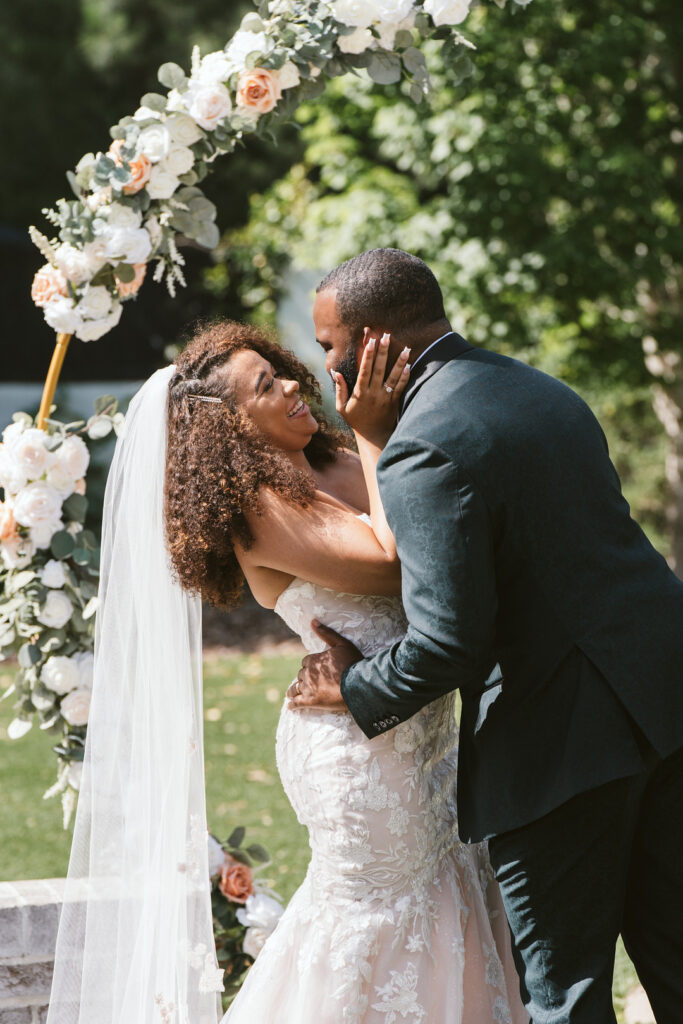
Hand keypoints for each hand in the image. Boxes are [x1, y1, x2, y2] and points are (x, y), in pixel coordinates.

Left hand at [286, 620, 362, 710]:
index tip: (317, 669)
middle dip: (305, 677)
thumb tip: (313, 621)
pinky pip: (297, 703)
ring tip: (291, 694)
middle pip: (301, 675)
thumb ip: (326, 633)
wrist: (359, 685)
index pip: (306, 662)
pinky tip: (290, 707)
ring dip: (294, 690)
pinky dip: (292, 705)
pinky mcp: (311, 701)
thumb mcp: (342, 644)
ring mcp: (309, 688)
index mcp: (313, 659)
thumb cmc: (352, 663)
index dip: (311, 665)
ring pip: (296, 688)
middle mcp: (308, 673)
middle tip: (312, 682)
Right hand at [333, 330, 410, 447]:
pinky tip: (409, 366)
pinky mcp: (395, 402)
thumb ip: (340, 389)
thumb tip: (336, 372)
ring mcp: (385, 398)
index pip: (364, 371)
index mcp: (360, 393)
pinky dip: (405, 377)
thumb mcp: (342, 407)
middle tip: (386, 336)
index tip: (371, 341)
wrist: (374, 437)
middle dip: (383, 352)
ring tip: (406, 349)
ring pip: (393, 377)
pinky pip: (401, 388)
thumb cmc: (356, 421)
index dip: (368, 356)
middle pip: (379, 369)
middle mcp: (373, 394)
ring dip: (400, 362)